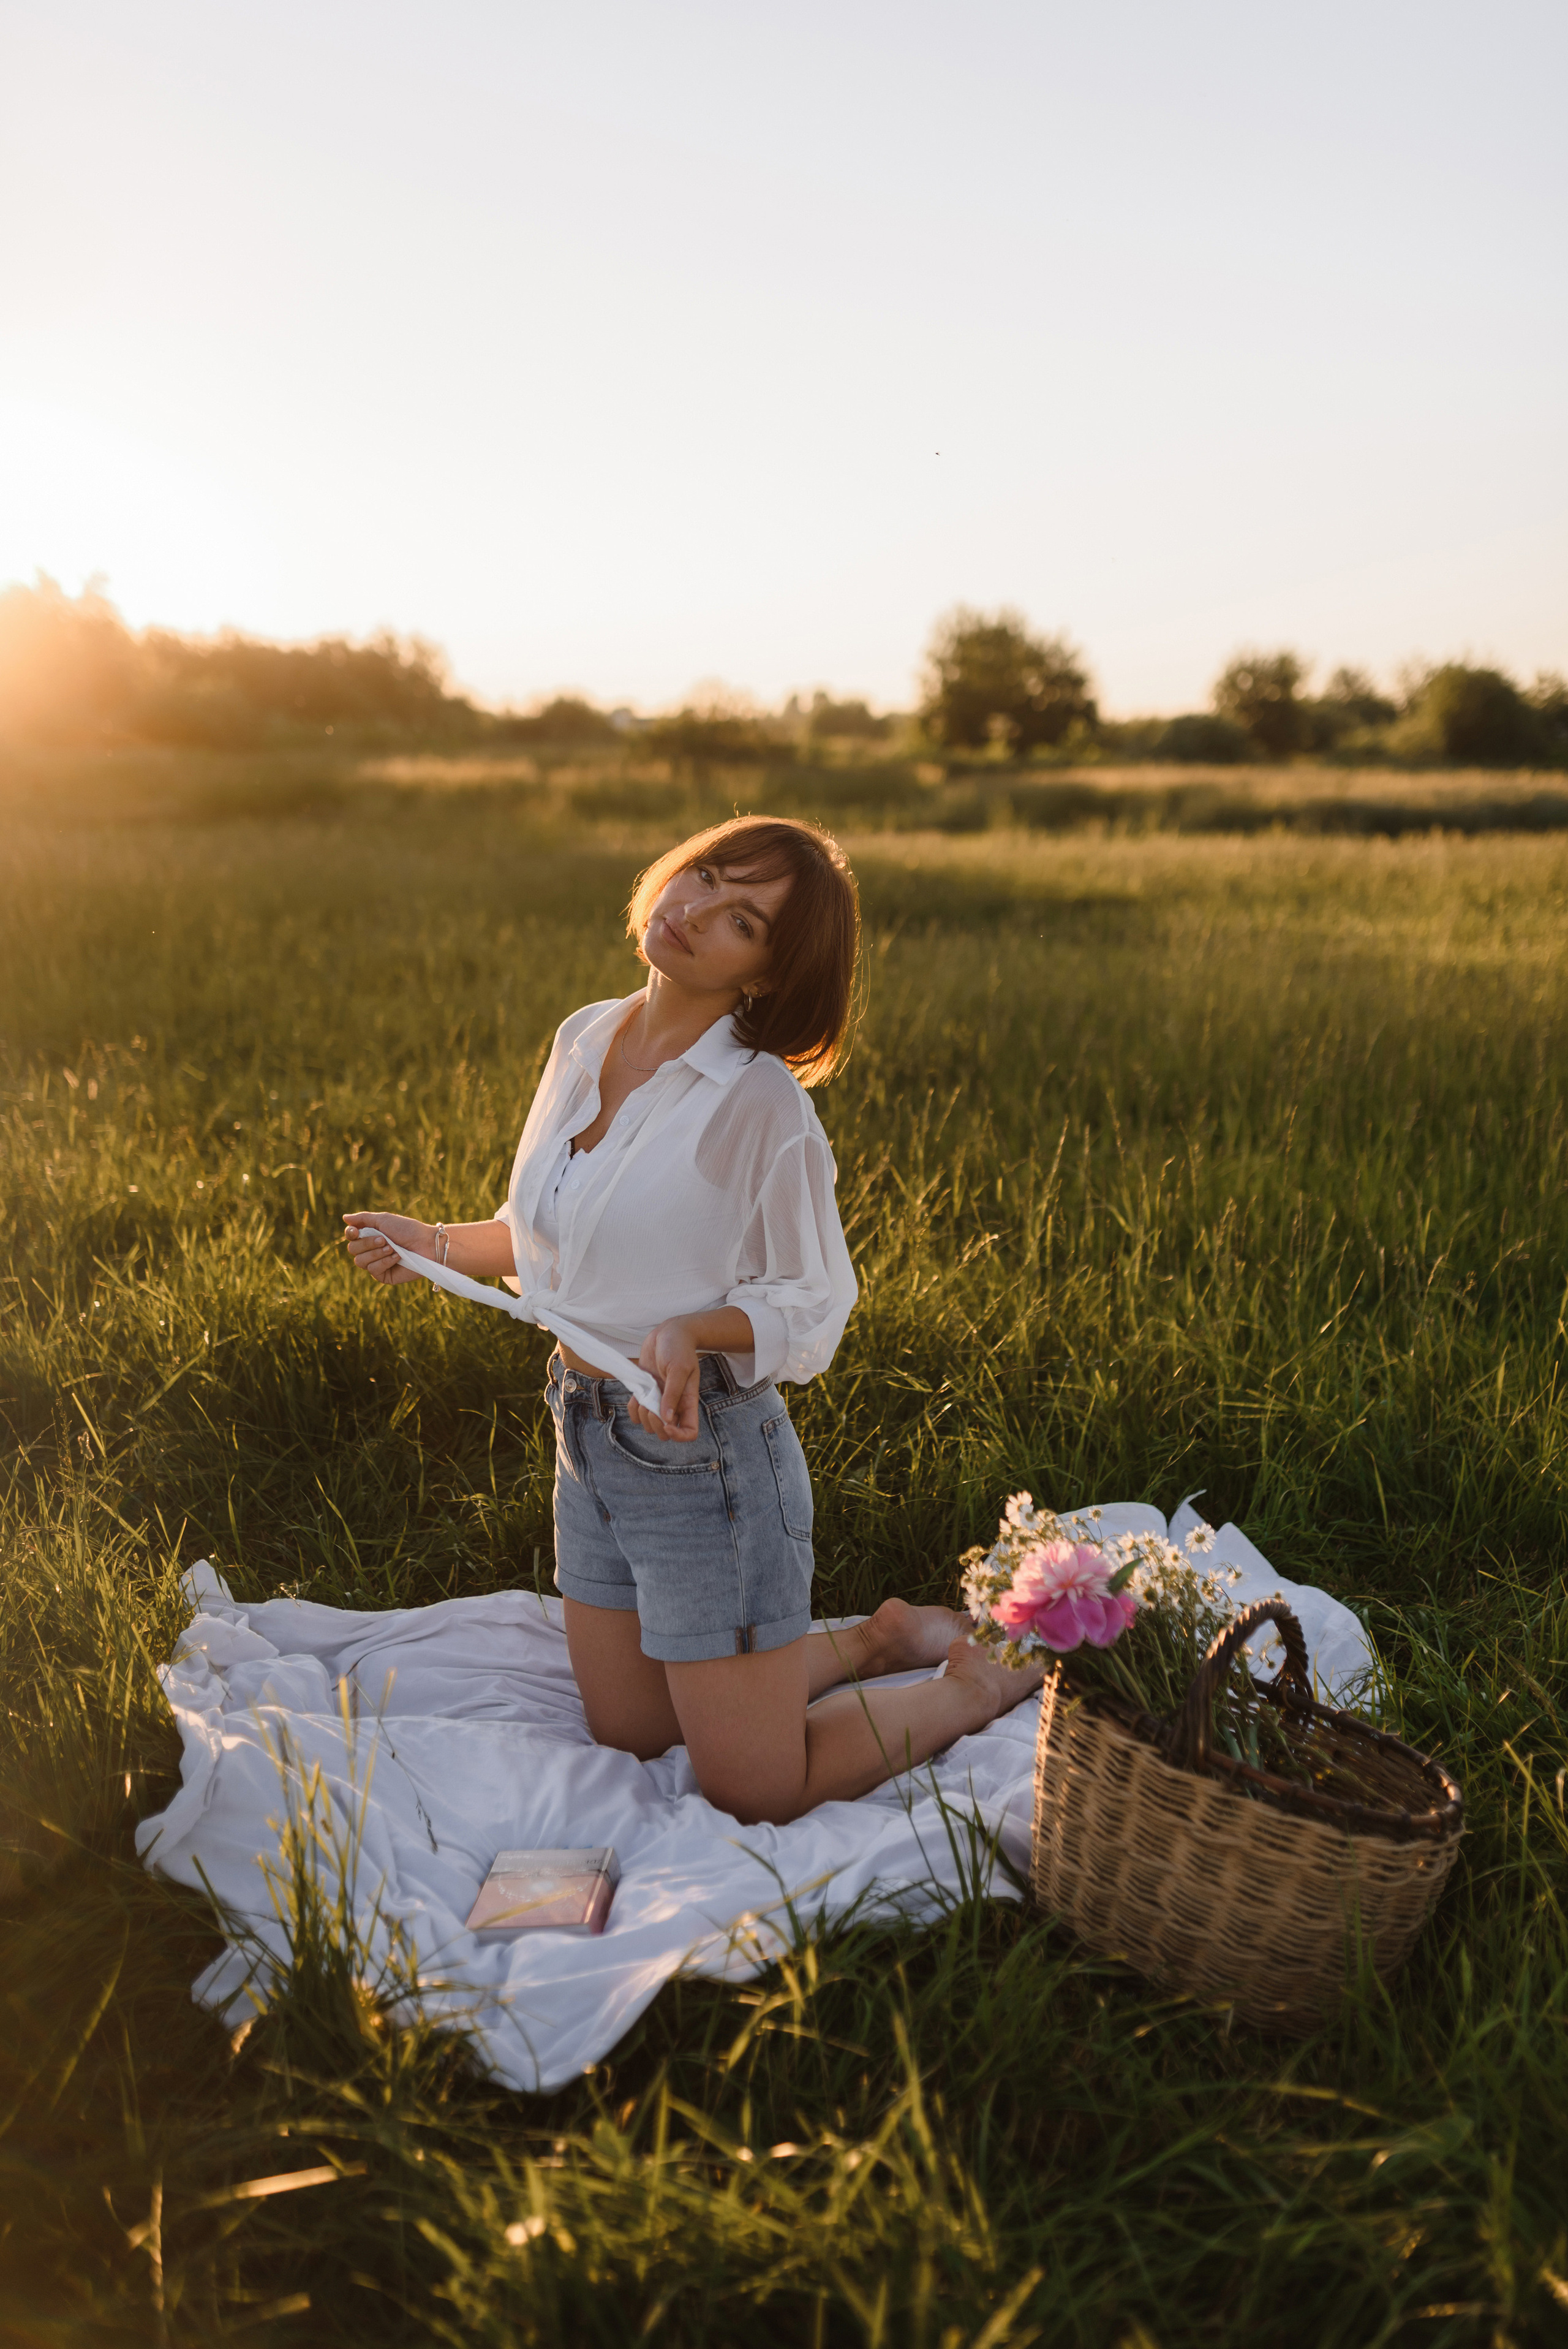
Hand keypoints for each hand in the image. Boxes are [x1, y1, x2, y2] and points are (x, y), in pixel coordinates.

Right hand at [341, 1210, 434, 1285]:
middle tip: (384, 1239)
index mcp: (370, 1235)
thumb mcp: (384, 1220)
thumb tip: (344, 1217)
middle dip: (367, 1243)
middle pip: (352, 1250)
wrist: (426, 1244)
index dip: (350, 1234)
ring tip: (392, 1248)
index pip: (350, 1237)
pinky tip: (397, 1257)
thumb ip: (363, 1218)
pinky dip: (385, 1262)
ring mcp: (376, 1264)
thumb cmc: (408, 1230)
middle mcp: (371, 1250)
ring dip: (376, 1253)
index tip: (356, 1231)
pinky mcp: (384, 1275)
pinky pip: (373, 1270)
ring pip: (360, 1262)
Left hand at [627, 1318, 702, 1441]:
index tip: (667, 1423)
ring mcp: (659, 1401)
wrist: (668, 1333)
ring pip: (649, 1425)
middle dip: (655, 1424)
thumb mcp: (679, 1368)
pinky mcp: (645, 1394)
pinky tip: (636, 1396)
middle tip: (651, 1405)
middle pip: (665, 1433)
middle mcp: (674, 1405)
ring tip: (644, 1396)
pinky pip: (636, 1413)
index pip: (690, 1432)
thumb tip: (667, 1418)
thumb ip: (673, 1393)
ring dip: (643, 1416)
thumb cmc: (679, 1348)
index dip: (679, 1435)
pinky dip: (633, 1409)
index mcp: (688, 1402)